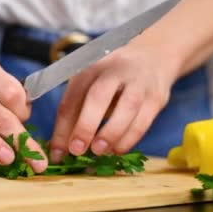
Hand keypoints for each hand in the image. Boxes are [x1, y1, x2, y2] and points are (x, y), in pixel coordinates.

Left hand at [48, 44, 177, 162]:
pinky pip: (143, 121)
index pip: (71, 97)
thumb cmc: (111, 79)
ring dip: (110, 133)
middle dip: (85, 125)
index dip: (61, 128)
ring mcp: (137, 83)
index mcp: (89, 69)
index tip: (56, 153)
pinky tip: (117, 150)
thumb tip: (60, 151)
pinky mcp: (156, 97)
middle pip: (98, 95)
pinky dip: (129, 139)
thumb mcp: (89, 87)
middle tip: (76, 150)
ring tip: (98, 151)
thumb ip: (75, 116)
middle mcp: (113, 71)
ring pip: (127, 108)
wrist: (151, 58)